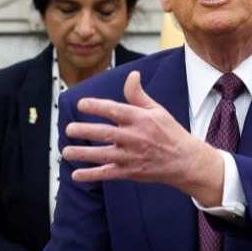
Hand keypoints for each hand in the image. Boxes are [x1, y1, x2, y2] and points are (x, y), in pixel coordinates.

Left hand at [62, 71, 225, 205]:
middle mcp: (134, 137)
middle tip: (69, 129)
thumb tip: (132, 75)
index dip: (96, 106)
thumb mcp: (157, 110)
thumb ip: (138, 95)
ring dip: (83, 154)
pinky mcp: (130, 171)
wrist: (185, 161)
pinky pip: (108, 173)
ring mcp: (131, 156)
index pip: (115, 110)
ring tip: (66, 152)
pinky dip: (92, 175)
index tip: (81, 104)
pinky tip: (76, 175)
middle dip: (85, 131)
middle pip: (105, 133)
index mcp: (140, 119)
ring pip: (103, 155)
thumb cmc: (169, 133)